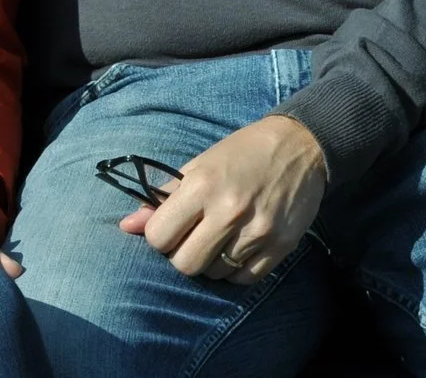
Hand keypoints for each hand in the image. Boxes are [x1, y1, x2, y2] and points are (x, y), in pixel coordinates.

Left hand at [117, 115, 327, 286]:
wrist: (299, 146)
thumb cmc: (240, 153)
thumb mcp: (198, 166)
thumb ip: (163, 198)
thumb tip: (126, 226)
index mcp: (202, 186)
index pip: (159, 237)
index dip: (159, 237)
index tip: (170, 228)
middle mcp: (229, 211)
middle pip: (186, 264)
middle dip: (182, 255)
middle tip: (192, 238)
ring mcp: (258, 231)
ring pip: (215, 274)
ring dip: (211, 262)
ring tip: (219, 239)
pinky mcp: (281, 246)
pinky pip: (245, 279)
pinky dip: (236, 270)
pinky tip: (238, 249)